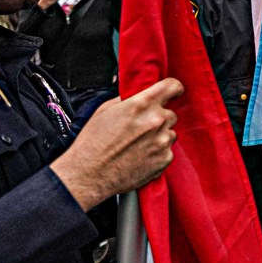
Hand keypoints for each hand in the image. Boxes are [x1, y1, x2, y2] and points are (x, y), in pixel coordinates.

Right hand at [50, 78, 183, 210]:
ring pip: (170, 133)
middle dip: (159, 118)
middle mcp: (156, 120)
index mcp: (141, 104)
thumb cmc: (92, 144)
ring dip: (159, 136)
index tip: (173, 92)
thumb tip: (139, 95)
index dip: (173, 89)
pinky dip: (157, 153)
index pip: (172, 86)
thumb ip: (128, 99)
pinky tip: (140, 157)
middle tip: (141, 129)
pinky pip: (168, 151)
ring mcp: (162, 140)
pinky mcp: (165, 159)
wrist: (88, 175)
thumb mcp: (105, 110)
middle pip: (171, 113)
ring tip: (137, 145)